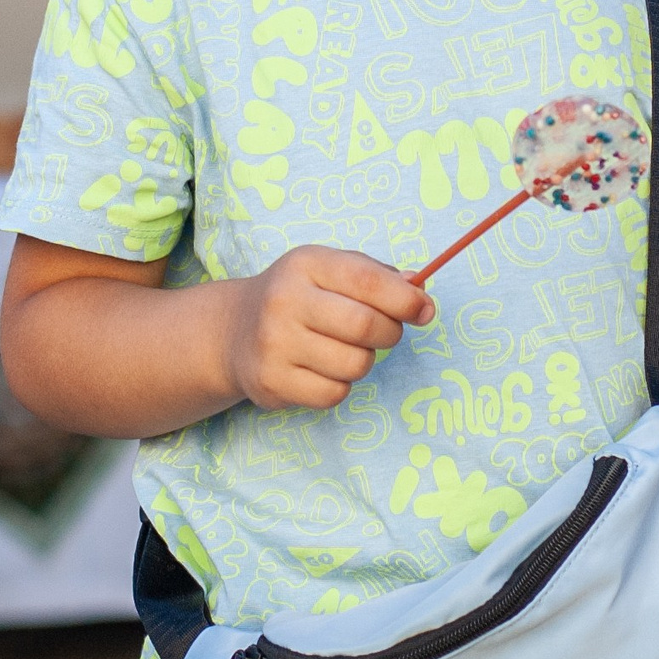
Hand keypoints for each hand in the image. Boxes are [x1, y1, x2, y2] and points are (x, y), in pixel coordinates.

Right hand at [220, 246, 433, 410]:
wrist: (233, 330)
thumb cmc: (299, 296)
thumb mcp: (330, 270)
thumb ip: (376, 276)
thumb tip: (420, 293)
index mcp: (306, 264)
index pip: (367, 280)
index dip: (405, 299)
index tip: (424, 310)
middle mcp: (285, 300)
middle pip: (365, 326)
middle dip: (389, 333)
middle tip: (385, 332)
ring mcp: (274, 343)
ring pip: (354, 364)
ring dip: (364, 361)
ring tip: (344, 349)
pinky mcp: (271, 382)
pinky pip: (334, 394)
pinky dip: (341, 385)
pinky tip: (322, 369)